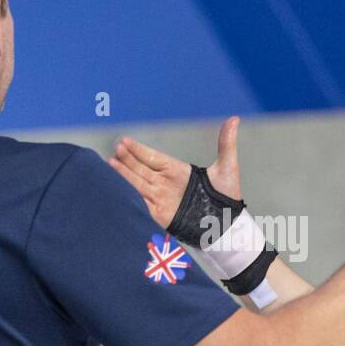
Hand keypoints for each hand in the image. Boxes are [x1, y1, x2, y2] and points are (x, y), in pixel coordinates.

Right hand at [108, 116, 241, 229]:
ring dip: (123, 175)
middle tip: (116, 149)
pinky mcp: (159, 216)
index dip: (138, 150)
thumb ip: (226, 143)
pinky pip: (140, 204)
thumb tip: (234, 119)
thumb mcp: (227, 167)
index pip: (152, 157)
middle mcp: (165, 183)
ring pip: (137, 184)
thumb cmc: (227, 198)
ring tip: (110, 163)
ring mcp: (161, 199)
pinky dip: (128, 197)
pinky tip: (116, 188)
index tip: (124, 141)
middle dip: (128, 160)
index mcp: (177, 171)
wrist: (226, 226)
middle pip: (141, 169)